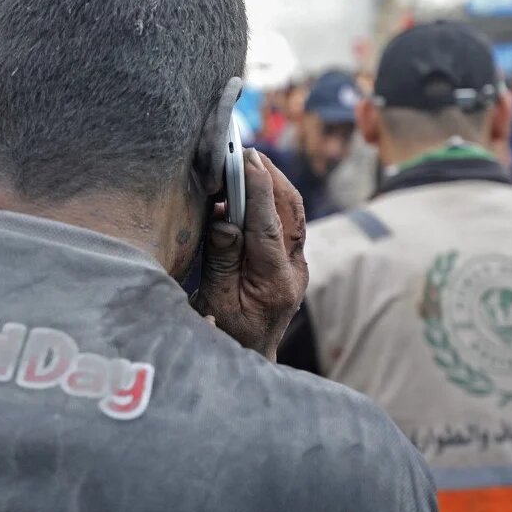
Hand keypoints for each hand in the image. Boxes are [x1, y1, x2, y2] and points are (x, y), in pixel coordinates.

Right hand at [193, 150, 307, 359]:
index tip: (247, 159)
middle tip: (248, 151)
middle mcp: (294, 271)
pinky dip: (271, 201)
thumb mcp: (215, 300)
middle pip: (291, 212)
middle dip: (271, 177)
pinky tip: (253, 187)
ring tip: (250, 161)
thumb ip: (221, 259)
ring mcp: (296, 266)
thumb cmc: (226, 334)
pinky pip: (286, 223)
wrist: (249, 360)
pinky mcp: (290, 263)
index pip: (268, 225)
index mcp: (275, 282)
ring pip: (292, 215)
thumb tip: (223, 218)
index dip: (258, 189)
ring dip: (274, 185)